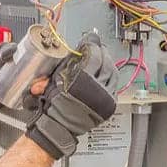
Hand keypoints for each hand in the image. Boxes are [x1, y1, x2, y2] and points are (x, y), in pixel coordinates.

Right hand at [25, 32, 118, 158]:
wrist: (58, 126)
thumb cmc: (53, 106)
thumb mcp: (54, 78)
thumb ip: (66, 63)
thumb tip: (77, 50)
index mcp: (81, 80)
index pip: (94, 54)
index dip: (92, 44)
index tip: (90, 39)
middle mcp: (96, 89)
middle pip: (105, 61)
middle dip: (101, 51)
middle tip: (97, 46)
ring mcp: (104, 98)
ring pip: (113, 73)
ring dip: (108, 62)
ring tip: (102, 58)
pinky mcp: (109, 105)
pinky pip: (114, 86)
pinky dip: (111, 77)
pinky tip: (106, 73)